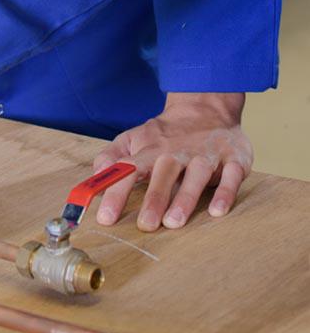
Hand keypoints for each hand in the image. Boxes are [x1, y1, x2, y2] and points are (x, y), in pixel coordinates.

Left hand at [93, 92, 252, 230]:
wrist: (206, 107)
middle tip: (146, 225)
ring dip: (186, 199)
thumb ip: (110, 157)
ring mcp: (206, 155)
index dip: (116, 193)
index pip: (128, 171)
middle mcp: (177, 153)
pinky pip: (232, 176)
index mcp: (150, 151)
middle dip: (154, 199)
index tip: (106, 218)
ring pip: (196, 176)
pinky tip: (217, 211)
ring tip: (175, 222)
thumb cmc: (164, 135)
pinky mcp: (234, 159)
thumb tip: (97, 174)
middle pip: (163, 175)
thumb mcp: (131, 139)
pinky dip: (225, 192)